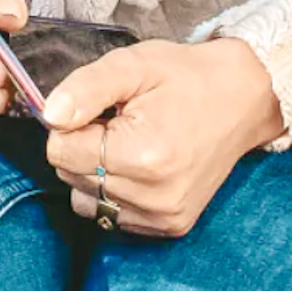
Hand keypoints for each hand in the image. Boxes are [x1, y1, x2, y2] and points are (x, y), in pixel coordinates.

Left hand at [43, 36, 284, 237]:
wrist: (242, 98)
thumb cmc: (184, 77)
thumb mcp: (131, 65)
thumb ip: (84, 88)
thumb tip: (49, 115)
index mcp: (143, 155)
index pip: (60, 151)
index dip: (68, 124)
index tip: (97, 109)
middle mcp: (154, 195)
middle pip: (71, 175)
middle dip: (82, 146)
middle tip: (118, 122)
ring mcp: (165, 215)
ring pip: (87, 199)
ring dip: (94, 172)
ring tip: (128, 142)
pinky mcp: (172, 225)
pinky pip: (113, 214)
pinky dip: (114, 190)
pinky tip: (140, 163)